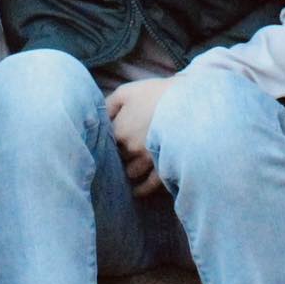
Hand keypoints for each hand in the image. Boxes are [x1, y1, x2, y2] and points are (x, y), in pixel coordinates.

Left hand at [106, 78, 170, 195]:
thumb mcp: (127, 92)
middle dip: (120, 154)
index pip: (106, 142)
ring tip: (129, 169)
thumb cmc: (156, 94)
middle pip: (118, 157)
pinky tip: (137, 191)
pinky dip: (142, 189)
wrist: (188, 102)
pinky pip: (149, 185)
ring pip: (131, 172)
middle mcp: (130, 148)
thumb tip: (97, 115)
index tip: (112, 138)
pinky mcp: (163, 167)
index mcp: (119, 130)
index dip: (109, 140)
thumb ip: (107, 105)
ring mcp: (147, 160)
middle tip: (124, 150)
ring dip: (130, 169)